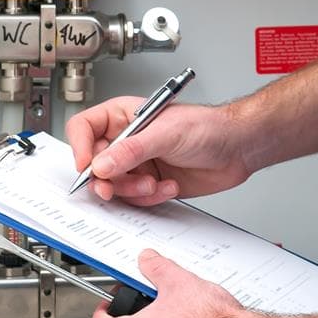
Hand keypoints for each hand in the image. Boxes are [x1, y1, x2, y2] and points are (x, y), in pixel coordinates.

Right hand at [67, 97, 253, 205]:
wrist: (237, 148)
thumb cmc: (208, 127)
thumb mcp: (166, 134)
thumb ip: (131, 151)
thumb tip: (101, 164)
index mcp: (124, 117)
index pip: (85, 128)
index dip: (79, 148)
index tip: (87, 167)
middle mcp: (127, 141)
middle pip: (94, 164)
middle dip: (106, 179)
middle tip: (112, 188)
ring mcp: (138, 164)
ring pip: (114, 186)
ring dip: (132, 191)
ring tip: (153, 184)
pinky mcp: (151, 184)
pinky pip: (135, 199)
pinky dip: (150, 198)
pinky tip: (169, 187)